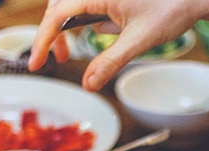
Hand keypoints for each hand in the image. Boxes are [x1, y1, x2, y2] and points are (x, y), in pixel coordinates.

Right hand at [29, 0, 203, 90]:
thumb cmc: (171, 10)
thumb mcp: (138, 42)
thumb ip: (110, 63)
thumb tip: (88, 85)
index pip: (57, 15)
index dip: (43, 40)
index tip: (37, 64)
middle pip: (58, 8)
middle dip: (52, 35)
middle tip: (55, 61)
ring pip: (71, 7)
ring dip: (66, 30)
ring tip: (65, 55)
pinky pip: (88, 7)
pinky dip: (83, 23)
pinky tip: (99, 34)